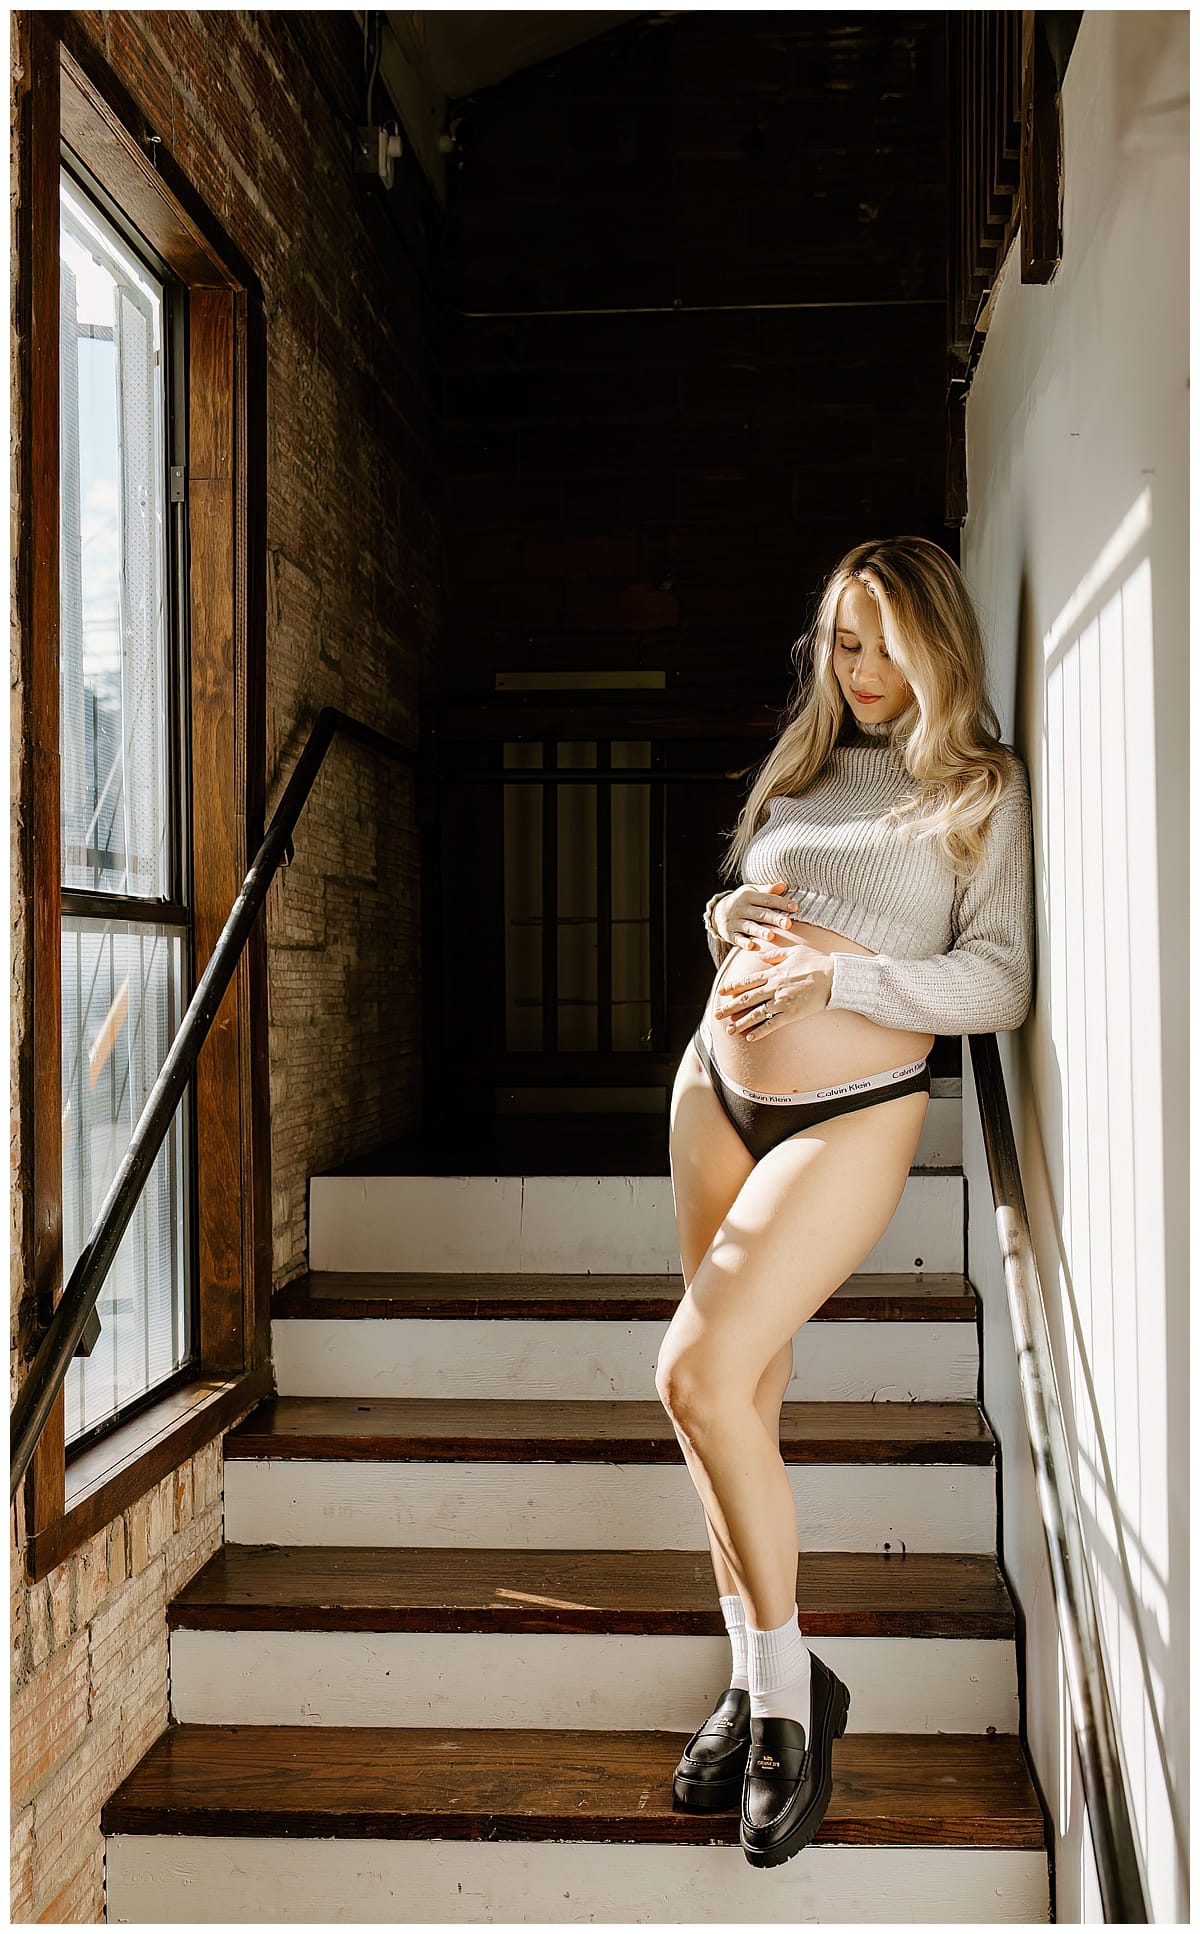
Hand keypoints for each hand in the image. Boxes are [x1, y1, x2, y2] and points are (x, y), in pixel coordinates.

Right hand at [712, 881, 801, 949]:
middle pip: (760, 914)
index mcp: (748, 896)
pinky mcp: (729, 934)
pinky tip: (751, 946)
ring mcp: (735, 922)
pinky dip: (743, 943)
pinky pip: (737, 938)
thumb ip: (768, 890)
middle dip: (774, 919)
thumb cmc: (743, 901)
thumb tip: (783, 885)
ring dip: (760, 931)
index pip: (767, 899)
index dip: (781, 903)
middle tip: (788, 924)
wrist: (718, 912)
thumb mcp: (752, 891)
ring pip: (749, 927)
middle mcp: (741, 908)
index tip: (795, 907)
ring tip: (771, 936)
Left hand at [713, 937, 833, 1041]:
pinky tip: (750, 1038)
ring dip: (741, 1023)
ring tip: (729, 1030)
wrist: (834, 978)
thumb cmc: (816, 963)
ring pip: (756, 1014)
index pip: (747, 982)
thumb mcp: (794, 952)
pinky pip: (773, 1025)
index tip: (721, 992)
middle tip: (716, 1014)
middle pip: (747, 999)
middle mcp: (774, 989)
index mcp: (773, 973)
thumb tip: (760, 955)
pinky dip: (761, 1031)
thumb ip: (775, 955)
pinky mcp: (792, 1014)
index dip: (732, 987)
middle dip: (730, 1008)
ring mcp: (782, 1002)